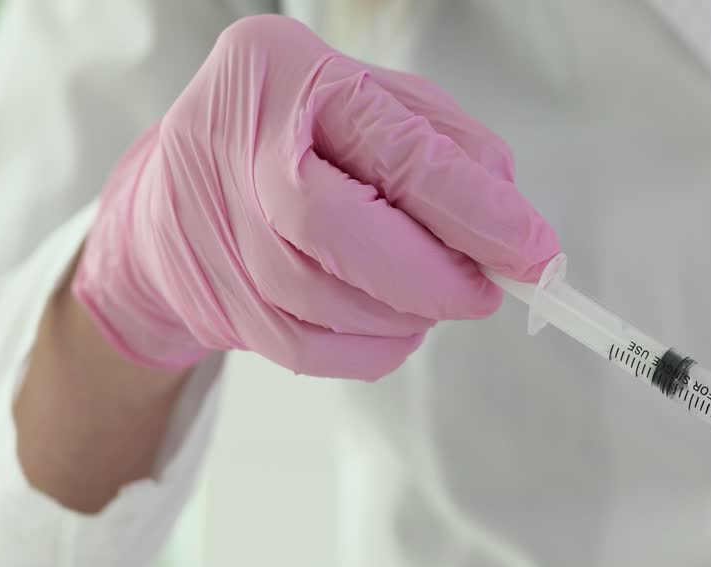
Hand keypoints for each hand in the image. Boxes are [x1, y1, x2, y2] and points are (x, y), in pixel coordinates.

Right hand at [73, 15, 556, 379]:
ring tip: (431, 297)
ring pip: (323, 301)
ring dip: (403, 317)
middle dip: (430, 277)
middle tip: (482, 294)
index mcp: (285, 71)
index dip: (473, 211)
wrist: (177, 189)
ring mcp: (210, 226)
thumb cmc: (299, 134)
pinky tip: (391, 327)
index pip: (392, 149)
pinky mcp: (212, 297)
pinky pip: (305, 351)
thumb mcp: (376, 103)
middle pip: (337, 231)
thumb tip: (512, 225)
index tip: (533, 253)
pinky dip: (369, 351)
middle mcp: (233, 142)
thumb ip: (448, 147)